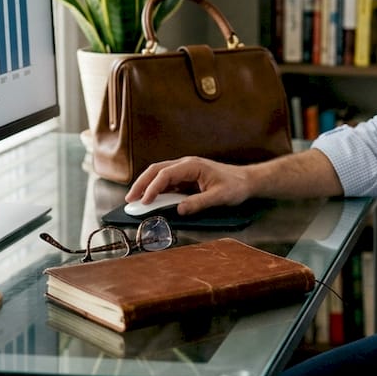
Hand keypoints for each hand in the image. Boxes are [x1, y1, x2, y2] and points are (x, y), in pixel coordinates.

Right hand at [125, 156, 254, 215]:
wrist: (246, 181)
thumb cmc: (235, 186)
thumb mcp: (219, 197)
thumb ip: (199, 203)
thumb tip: (179, 210)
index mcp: (192, 165)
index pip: (166, 174)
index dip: (152, 188)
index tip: (145, 202)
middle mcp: (186, 165)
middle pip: (156, 170)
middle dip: (141, 184)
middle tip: (130, 200)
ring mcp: (185, 170)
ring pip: (159, 175)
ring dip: (146, 186)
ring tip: (135, 201)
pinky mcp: (186, 178)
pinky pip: (167, 183)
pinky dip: (156, 190)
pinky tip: (150, 201)